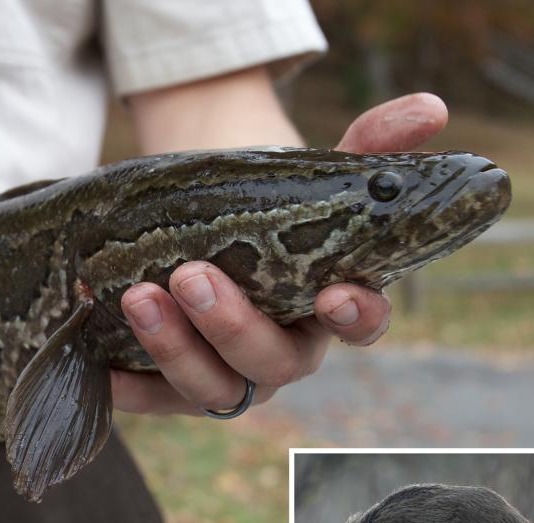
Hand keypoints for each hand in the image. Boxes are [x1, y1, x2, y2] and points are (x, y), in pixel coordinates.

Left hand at [113, 92, 448, 414]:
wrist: (201, 232)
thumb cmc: (266, 213)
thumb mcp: (312, 174)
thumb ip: (368, 144)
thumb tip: (430, 108)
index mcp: (328, 309)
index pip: (359, 325)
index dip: (355, 318)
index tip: (336, 295)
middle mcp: (283, 353)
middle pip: (272, 363)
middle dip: (232, 326)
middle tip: (191, 276)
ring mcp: (229, 376)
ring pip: (212, 388)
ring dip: (175, 349)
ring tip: (137, 297)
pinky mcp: (175, 389)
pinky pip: (156, 402)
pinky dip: (131, 388)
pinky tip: (103, 364)